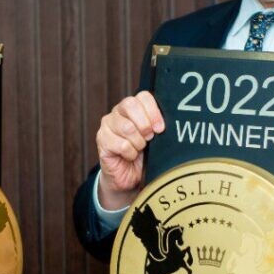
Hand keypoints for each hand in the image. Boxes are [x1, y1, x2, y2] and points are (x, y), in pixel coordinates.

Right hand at [95, 90, 164, 208]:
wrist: (129, 177)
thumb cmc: (144, 156)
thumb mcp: (156, 138)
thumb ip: (159, 126)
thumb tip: (171, 120)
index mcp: (133, 107)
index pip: (143, 96)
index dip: (154, 112)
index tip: (160, 128)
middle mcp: (118, 112)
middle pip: (130, 105)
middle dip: (145, 125)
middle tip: (149, 138)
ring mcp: (107, 125)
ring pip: (127, 127)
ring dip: (138, 142)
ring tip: (139, 149)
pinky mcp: (102, 139)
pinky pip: (121, 144)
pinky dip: (130, 153)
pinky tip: (129, 156)